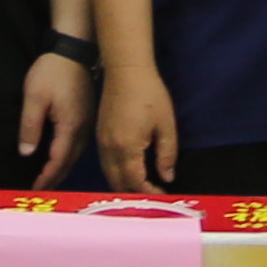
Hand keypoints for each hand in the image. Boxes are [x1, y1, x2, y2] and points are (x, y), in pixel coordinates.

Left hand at [15, 49, 94, 188]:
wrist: (73, 49)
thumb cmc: (52, 72)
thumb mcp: (34, 98)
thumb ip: (30, 127)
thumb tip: (26, 154)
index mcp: (71, 127)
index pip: (58, 160)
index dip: (47, 177)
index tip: (36, 190)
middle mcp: (83, 130)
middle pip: (69, 162)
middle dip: (55, 178)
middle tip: (41, 192)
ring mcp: (87, 123)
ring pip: (75, 155)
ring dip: (62, 168)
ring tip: (49, 179)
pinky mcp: (87, 117)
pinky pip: (77, 145)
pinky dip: (67, 156)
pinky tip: (59, 157)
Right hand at [95, 63, 181, 194]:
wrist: (126, 70)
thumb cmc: (150, 95)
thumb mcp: (166, 125)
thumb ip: (166, 154)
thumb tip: (167, 177)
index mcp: (127, 148)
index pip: (135, 182)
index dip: (149, 192)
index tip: (162, 194)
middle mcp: (110, 150)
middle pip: (117, 184)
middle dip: (134, 194)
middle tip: (152, 195)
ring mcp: (101, 143)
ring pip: (109, 175)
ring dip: (123, 185)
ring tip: (142, 186)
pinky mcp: (99, 135)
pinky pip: (105, 164)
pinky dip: (116, 173)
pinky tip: (129, 170)